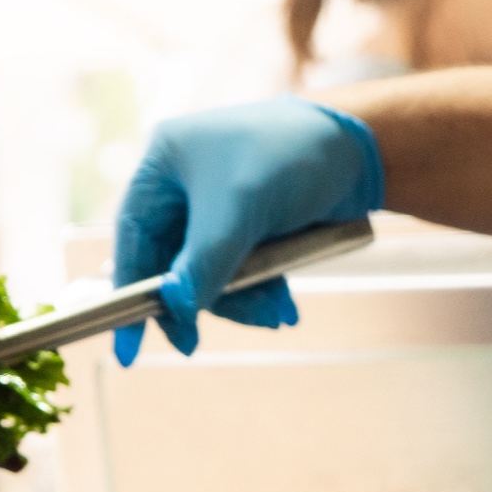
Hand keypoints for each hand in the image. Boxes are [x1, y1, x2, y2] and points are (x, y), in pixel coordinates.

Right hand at [111, 98, 383, 360]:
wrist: (364, 145)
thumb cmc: (292, 157)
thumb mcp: (241, 211)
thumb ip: (203, 264)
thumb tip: (175, 311)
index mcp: (164, 164)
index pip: (132, 236)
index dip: (128, 291)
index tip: (129, 346)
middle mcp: (183, 184)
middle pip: (169, 261)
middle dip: (196, 298)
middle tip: (198, 342)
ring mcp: (216, 206)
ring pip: (206, 273)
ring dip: (237, 299)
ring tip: (274, 313)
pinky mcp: (249, 224)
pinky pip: (237, 270)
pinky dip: (257, 291)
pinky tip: (283, 306)